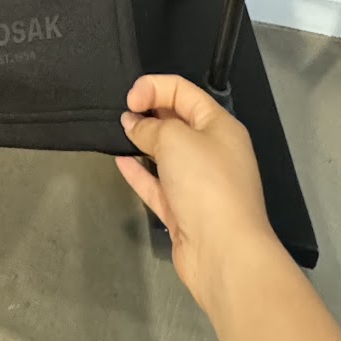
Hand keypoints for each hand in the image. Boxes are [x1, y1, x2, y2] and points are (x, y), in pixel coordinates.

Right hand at [116, 74, 281, 316]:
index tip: (129, 99)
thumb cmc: (206, 184)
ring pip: (166, 154)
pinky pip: (158, 184)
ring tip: (116, 132)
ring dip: (142, 142)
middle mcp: (212, 152)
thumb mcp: (176, 140)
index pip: (184, 92)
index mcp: (220, 127)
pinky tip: (120, 161)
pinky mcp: (183, 211)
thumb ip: (150, 127)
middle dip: (149, 113)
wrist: (224, 252)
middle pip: (177, 121)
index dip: (154, 88)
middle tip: (121, 114)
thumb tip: (133, 124)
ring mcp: (198, 183)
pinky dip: (140, 172)